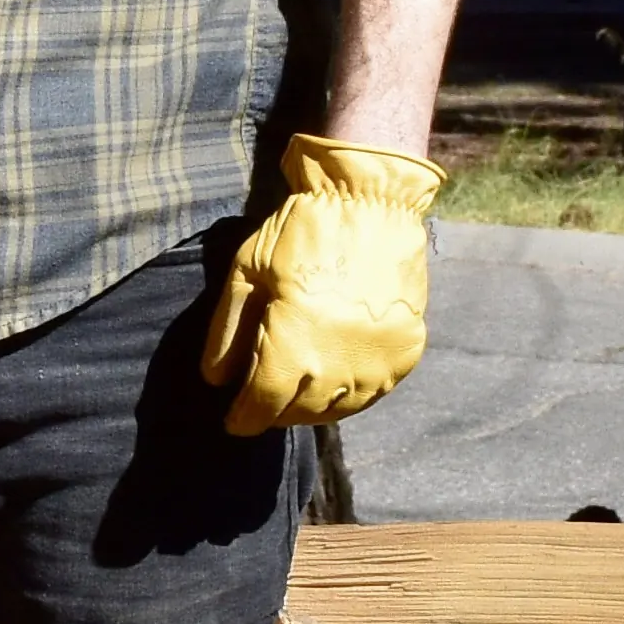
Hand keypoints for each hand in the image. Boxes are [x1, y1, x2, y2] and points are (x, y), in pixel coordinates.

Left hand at [200, 134, 442, 435]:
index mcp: (296, 341)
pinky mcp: (407, 349)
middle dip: (276, 412)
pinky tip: (334, 384)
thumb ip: (227, 331)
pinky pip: (375, 391)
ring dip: (312, 409)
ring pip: (340, 407)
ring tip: (294, 396)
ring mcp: (380, 357)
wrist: (369, 200)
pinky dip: (351, 396)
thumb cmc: (299, 232)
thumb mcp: (247, 272)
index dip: (246, 417)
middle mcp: (341, 359)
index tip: (234, 422)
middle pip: (301, 410)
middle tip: (261, 404)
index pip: (265, 402)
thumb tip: (216, 381)